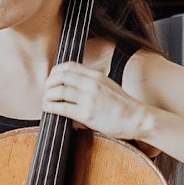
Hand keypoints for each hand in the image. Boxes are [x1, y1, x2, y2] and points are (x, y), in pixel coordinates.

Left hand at [40, 61, 156, 139]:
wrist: (137, 118)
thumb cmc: (123, 105)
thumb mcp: (108, 86)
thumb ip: (91, 84)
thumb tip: (74, 90)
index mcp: (96, 76)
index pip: (69, 66)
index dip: (56, 71)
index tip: (51, 78)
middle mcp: (91, 84)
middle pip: (61, 76)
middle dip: (49, 83)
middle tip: (46, 91)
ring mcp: (89, 98)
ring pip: (58, 91)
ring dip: (47, 95)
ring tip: (46, 101)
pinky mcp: (86, 114)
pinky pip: (62, 107)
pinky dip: (50, 107)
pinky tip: (47, 108)